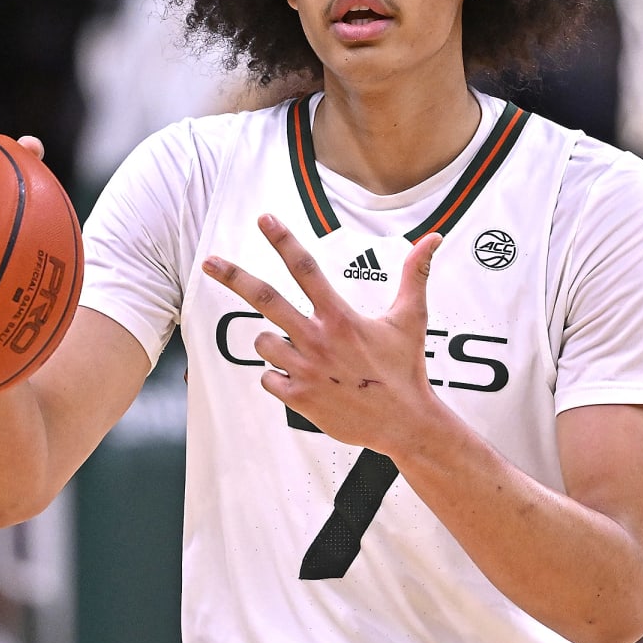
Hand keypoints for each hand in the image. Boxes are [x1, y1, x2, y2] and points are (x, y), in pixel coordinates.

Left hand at [201, 214, 445, 456]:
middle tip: (209, 262)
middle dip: (234, 277)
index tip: (264, 219)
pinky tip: (301, 378)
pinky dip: (277, 376)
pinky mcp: (298, 398)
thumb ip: (415, 275)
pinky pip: (267, 378)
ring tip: (301, 349)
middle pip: (266, 299)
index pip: (306, 269)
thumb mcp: (411, 319)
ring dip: (274, 340)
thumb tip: (433, 239)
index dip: (283, 241)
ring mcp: (304, 370)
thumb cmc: (406, 370)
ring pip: (264, 342)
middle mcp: (317, 340)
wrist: (405, 424)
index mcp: (340, 317)